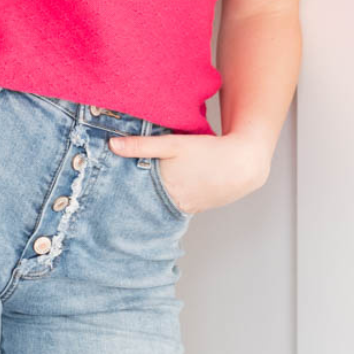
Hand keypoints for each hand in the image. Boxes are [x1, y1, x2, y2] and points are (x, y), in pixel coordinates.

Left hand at [107, 129, 270, 215]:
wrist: (244, 163)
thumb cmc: (209, 151)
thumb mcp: (173, 144)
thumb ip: (142, 145)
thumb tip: (112, 145)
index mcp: (165, 190)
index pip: (135, 197)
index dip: (123, 194)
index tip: (110, 193)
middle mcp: (175, 205)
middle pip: (149, 203)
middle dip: (138, 197)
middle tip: (121, 194)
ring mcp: (188, 209)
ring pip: (164, 205)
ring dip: (156, 199)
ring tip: (147, 190)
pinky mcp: (199, 208)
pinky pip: (178, 205)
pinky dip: (172, 199)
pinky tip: (171, 190)